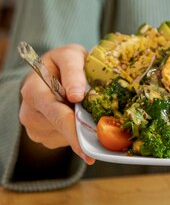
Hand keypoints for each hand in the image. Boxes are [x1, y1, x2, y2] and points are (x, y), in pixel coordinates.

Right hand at [19, 44, 94, 164]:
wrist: (47, 70)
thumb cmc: (62, 61)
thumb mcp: (70, 56)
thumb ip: (73, 73)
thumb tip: (76, 96)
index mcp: (33, 91)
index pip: (57, 116)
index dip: (74, 131)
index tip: (87, 149)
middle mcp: (29, 113)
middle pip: (62, 129)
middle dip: (85, 131)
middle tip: (106, 135)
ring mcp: (34, 128)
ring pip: (65, 136)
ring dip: (81, 128)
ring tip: (87, 109)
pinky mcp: (43, 136)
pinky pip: (64, 140)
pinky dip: (76, 131)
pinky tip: (79, 116)